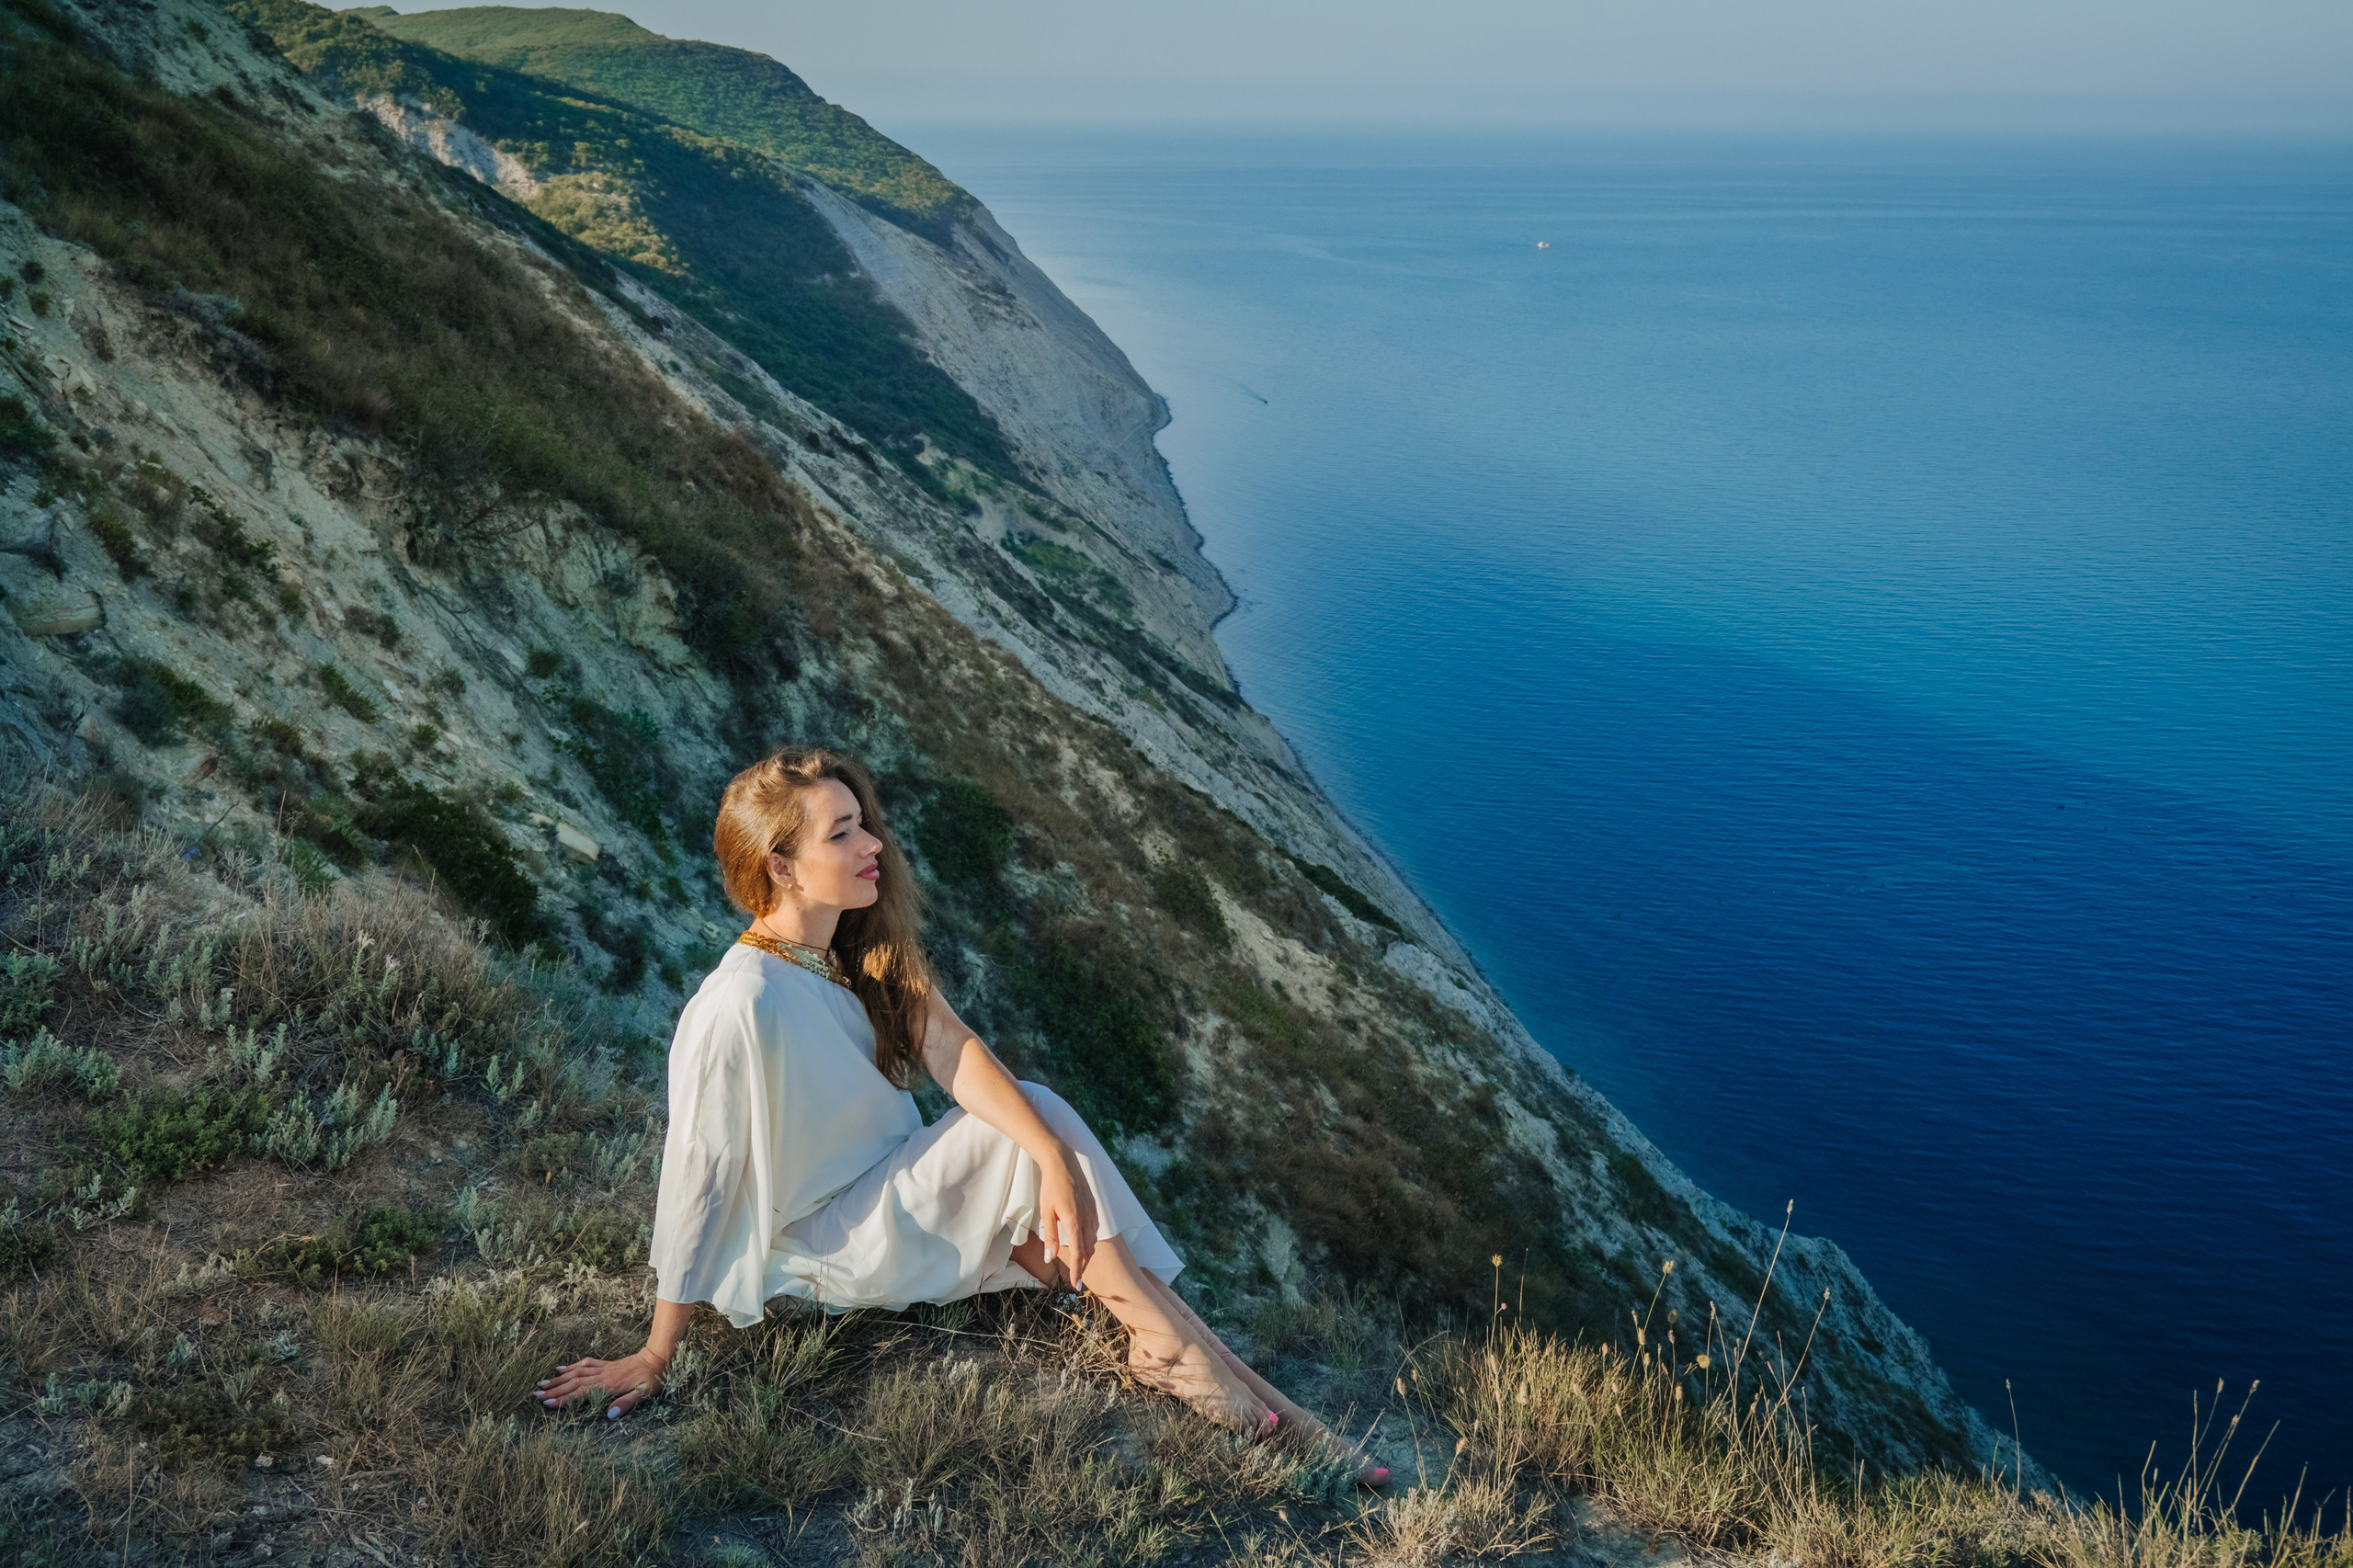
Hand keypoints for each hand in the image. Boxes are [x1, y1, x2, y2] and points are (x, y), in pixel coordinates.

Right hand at [536, 1347, 667, 1419]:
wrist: (659, 1356)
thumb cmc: (654, 1378)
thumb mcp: (645, 1393)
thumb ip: (627, 1403)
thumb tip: (609, 1415)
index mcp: (610, 1385)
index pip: (581, 1393)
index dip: (563, 1399)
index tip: (547, 1403)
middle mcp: (603, 1375)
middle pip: (574, 1383)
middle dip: (554, 1390)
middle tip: (535, 1395)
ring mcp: (604, 1369)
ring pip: (576, 1373)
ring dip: (559, 1379)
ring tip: (541, 1384)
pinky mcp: (607, 1364)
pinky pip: (586, 1364)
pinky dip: (572, 1367)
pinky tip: (561, 1369)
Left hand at [1038, 1152, 1098, 1285]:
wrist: (1063, 1163)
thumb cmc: (1051, 1187)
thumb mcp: (1046, 1213)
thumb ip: (1051, 1237)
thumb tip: (1050, 1258)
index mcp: (1075, 1222)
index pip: (1079, 1254)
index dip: (1078, 1271)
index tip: (1076, 1285)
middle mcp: (1087, 1219)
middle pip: (1089, 1250)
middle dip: (1083, 1265)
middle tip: (1076, 1277)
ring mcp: (1092, 1212)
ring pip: (1093, 1240)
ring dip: (1087, 1253)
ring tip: (1079, 1262)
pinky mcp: (1094, 1207)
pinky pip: (1094, 1229)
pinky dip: (1089, 1240)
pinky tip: (1082, 1240)